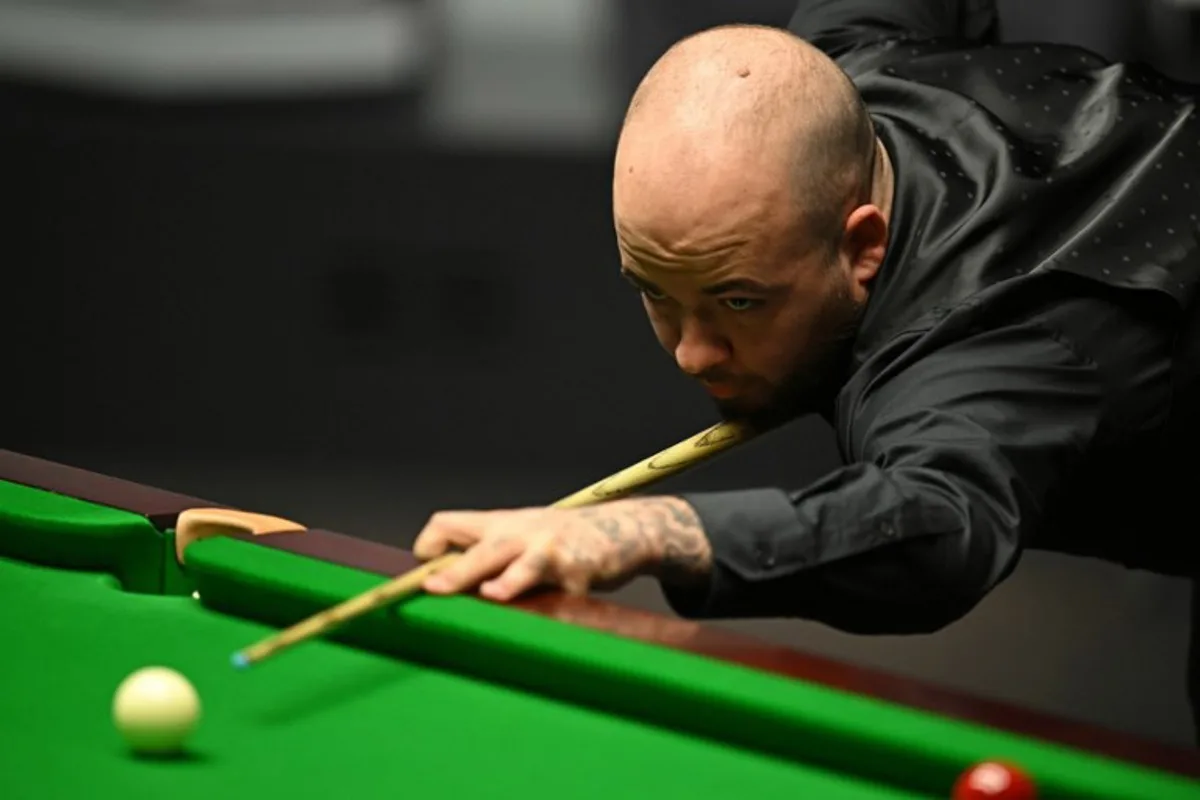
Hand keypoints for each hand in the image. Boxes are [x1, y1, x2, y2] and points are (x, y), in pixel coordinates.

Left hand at [413, 497, 711, 601]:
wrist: (622, 529)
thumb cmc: (562, 539)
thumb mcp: (520, 536)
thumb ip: (487, 554)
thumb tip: (442, 583)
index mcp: (500, 524)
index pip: (450, 524)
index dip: (431, 546)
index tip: (424, 577)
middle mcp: (523, 533)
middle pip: (485, 549)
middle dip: (459, 571)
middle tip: (434, 589)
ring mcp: (553, 552)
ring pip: (527, 565)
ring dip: (510, 580)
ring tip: (494, 593)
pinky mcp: (581, 574)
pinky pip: (565, 596)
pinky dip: (559, 609)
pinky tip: (561, 613)